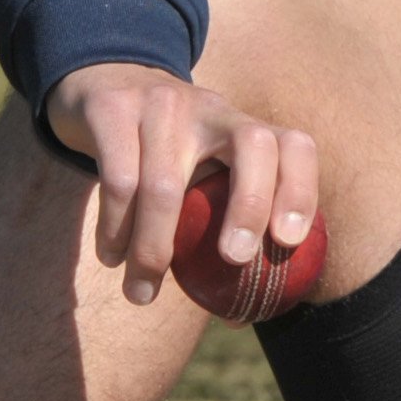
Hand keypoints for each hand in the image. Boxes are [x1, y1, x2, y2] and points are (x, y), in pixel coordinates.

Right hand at [44, 61, 322, 308]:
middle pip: (253, 146)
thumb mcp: (196, 174)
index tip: (289, 242)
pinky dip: (115, 228)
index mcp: (242, 126)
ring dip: (153, 249)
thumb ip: (216, 227)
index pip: (293, 145)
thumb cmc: (162, 155)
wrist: (99, 83)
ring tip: (142, 293)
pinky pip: (119, 180)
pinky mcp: (112, 109)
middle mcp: (211, 108)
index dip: (301, 190)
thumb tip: (238, 317)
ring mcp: (162, 103)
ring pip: (166, 182)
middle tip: (234, 262)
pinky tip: (112, 257)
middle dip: (251, 207)